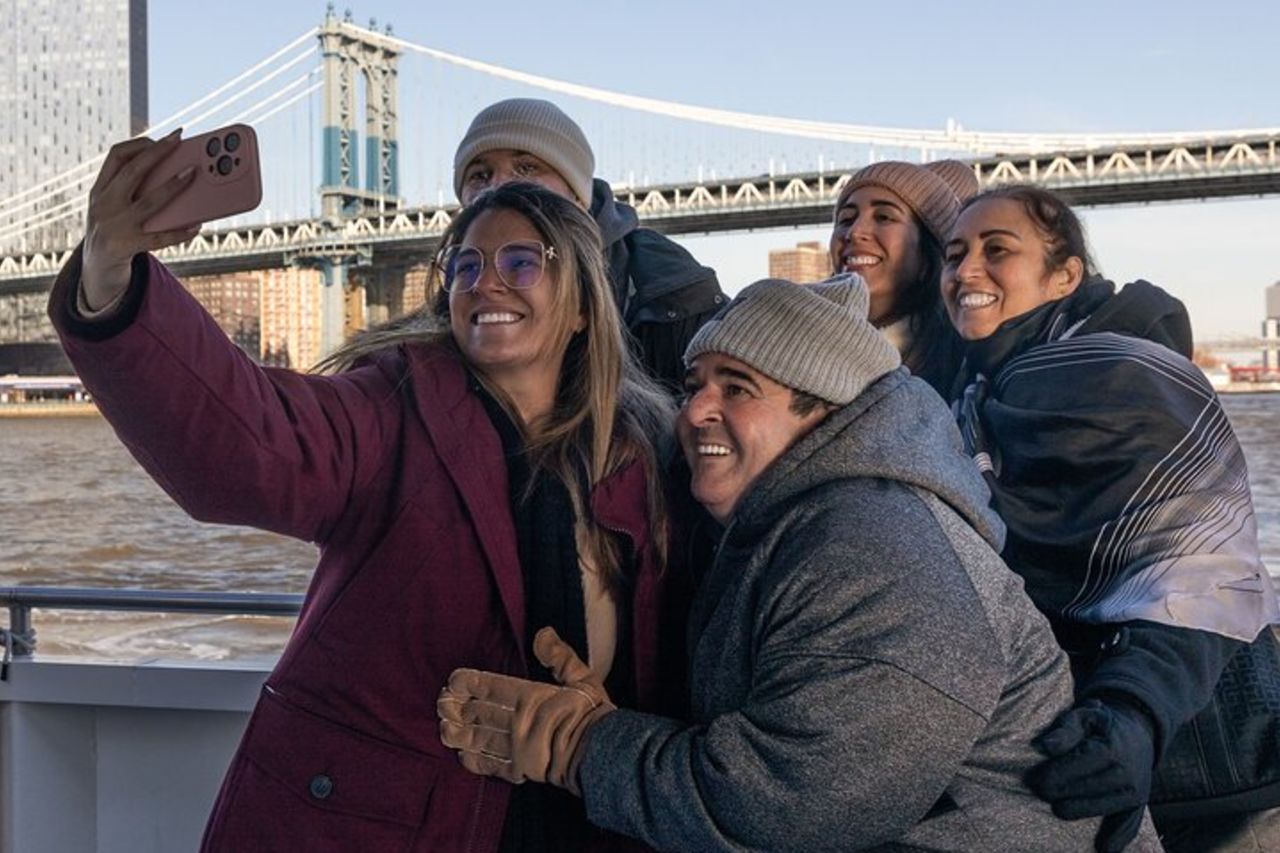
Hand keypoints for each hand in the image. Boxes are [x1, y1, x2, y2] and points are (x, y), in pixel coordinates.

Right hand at [82, 131, 199, 309]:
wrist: (96, 268)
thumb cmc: (115, 229)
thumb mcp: (112, 206)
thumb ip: (132, 189)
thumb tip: (177, 171)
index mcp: (99, 190)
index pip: (115, 156)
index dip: (140, 144)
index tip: (165, 138)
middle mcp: (103, 204)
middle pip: (132, 172)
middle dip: (157, 153)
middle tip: (180, 141)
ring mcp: (114, 226)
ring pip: (148, 201)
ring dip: (172, 186)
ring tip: (193, 174)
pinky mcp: (126, 246)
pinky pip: (159, 238)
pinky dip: (180, 231)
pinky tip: (197, 225)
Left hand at [438, 627, 613, 794]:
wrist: (601, 754)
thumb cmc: (592, 714)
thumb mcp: (582, 677)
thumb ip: (560, 656)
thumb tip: (542, 634)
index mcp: (531, 698)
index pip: (490, 688)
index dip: (468, 684)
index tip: (453, 680)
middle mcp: (518, 723)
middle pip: (478, 713)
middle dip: (456, 706)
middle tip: (441, 702)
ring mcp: (516, 748)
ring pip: (478, 739)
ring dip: (458, 733)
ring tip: (443, 727)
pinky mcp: (519, 770)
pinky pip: (489, 765)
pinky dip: (473, 759)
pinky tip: (461, 753)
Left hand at [1028, 698, 1155, 852]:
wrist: (1137, 733)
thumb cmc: (1100, 724)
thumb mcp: (1084, 715)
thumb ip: (1065, 729)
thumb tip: (1044, 746)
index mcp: (1113, 748)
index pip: (1080, 764)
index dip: (1056, 774)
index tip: (1035, 780)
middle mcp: (1127, 772)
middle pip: (1089, 788)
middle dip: (1060, 792)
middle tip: (1038, 792)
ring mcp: (1135, 790)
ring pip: (1102, 806)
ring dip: (1078, 810)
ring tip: (1057, 809)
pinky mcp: (1138, 803)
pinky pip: (1129, 822)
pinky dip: (1118, 836)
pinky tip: (1105, 849)